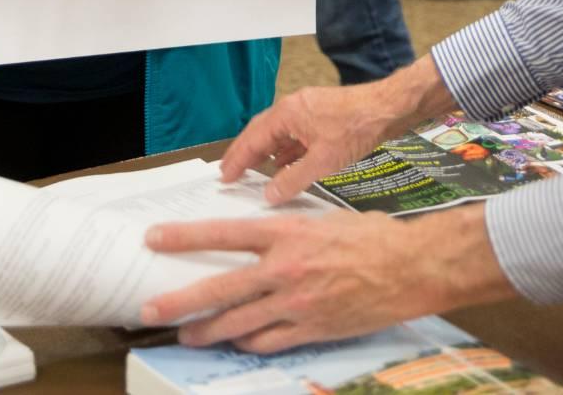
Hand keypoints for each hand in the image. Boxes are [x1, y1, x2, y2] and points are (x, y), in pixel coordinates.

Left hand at [140, 206, 515, 351]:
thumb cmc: (372, 237)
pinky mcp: (312, 329)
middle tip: (149, 308)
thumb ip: (286, 230)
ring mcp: (297, 304)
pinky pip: (268, 341)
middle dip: (180, 300)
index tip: (154, 239)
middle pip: (220, 289)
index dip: (185, 238)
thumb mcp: (322, 219)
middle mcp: (285, 270)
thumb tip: (256, 237)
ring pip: (238, 323)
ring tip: (184, 335)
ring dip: (207, 330)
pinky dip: (248, 342)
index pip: (224, 234)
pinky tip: (235, 343)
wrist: (412, 267)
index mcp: (287, 233)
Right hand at [219, 58, 454, 204]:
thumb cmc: (356, 129)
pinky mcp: (321, 117)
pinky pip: (294, 135)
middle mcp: (292, 108)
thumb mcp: (323, 161)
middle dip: (246, 154)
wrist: (388, 109)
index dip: (237, 159)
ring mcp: (307, 111)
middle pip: (261, 133)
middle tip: (231, 174)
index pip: (252, 138)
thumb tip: (269, 195)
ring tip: (255, 173)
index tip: (225, 176)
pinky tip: (285, 166)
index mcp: (287, 114)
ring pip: (278, 135)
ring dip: (266, 153)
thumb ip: (292, 180)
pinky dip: (285, 151)